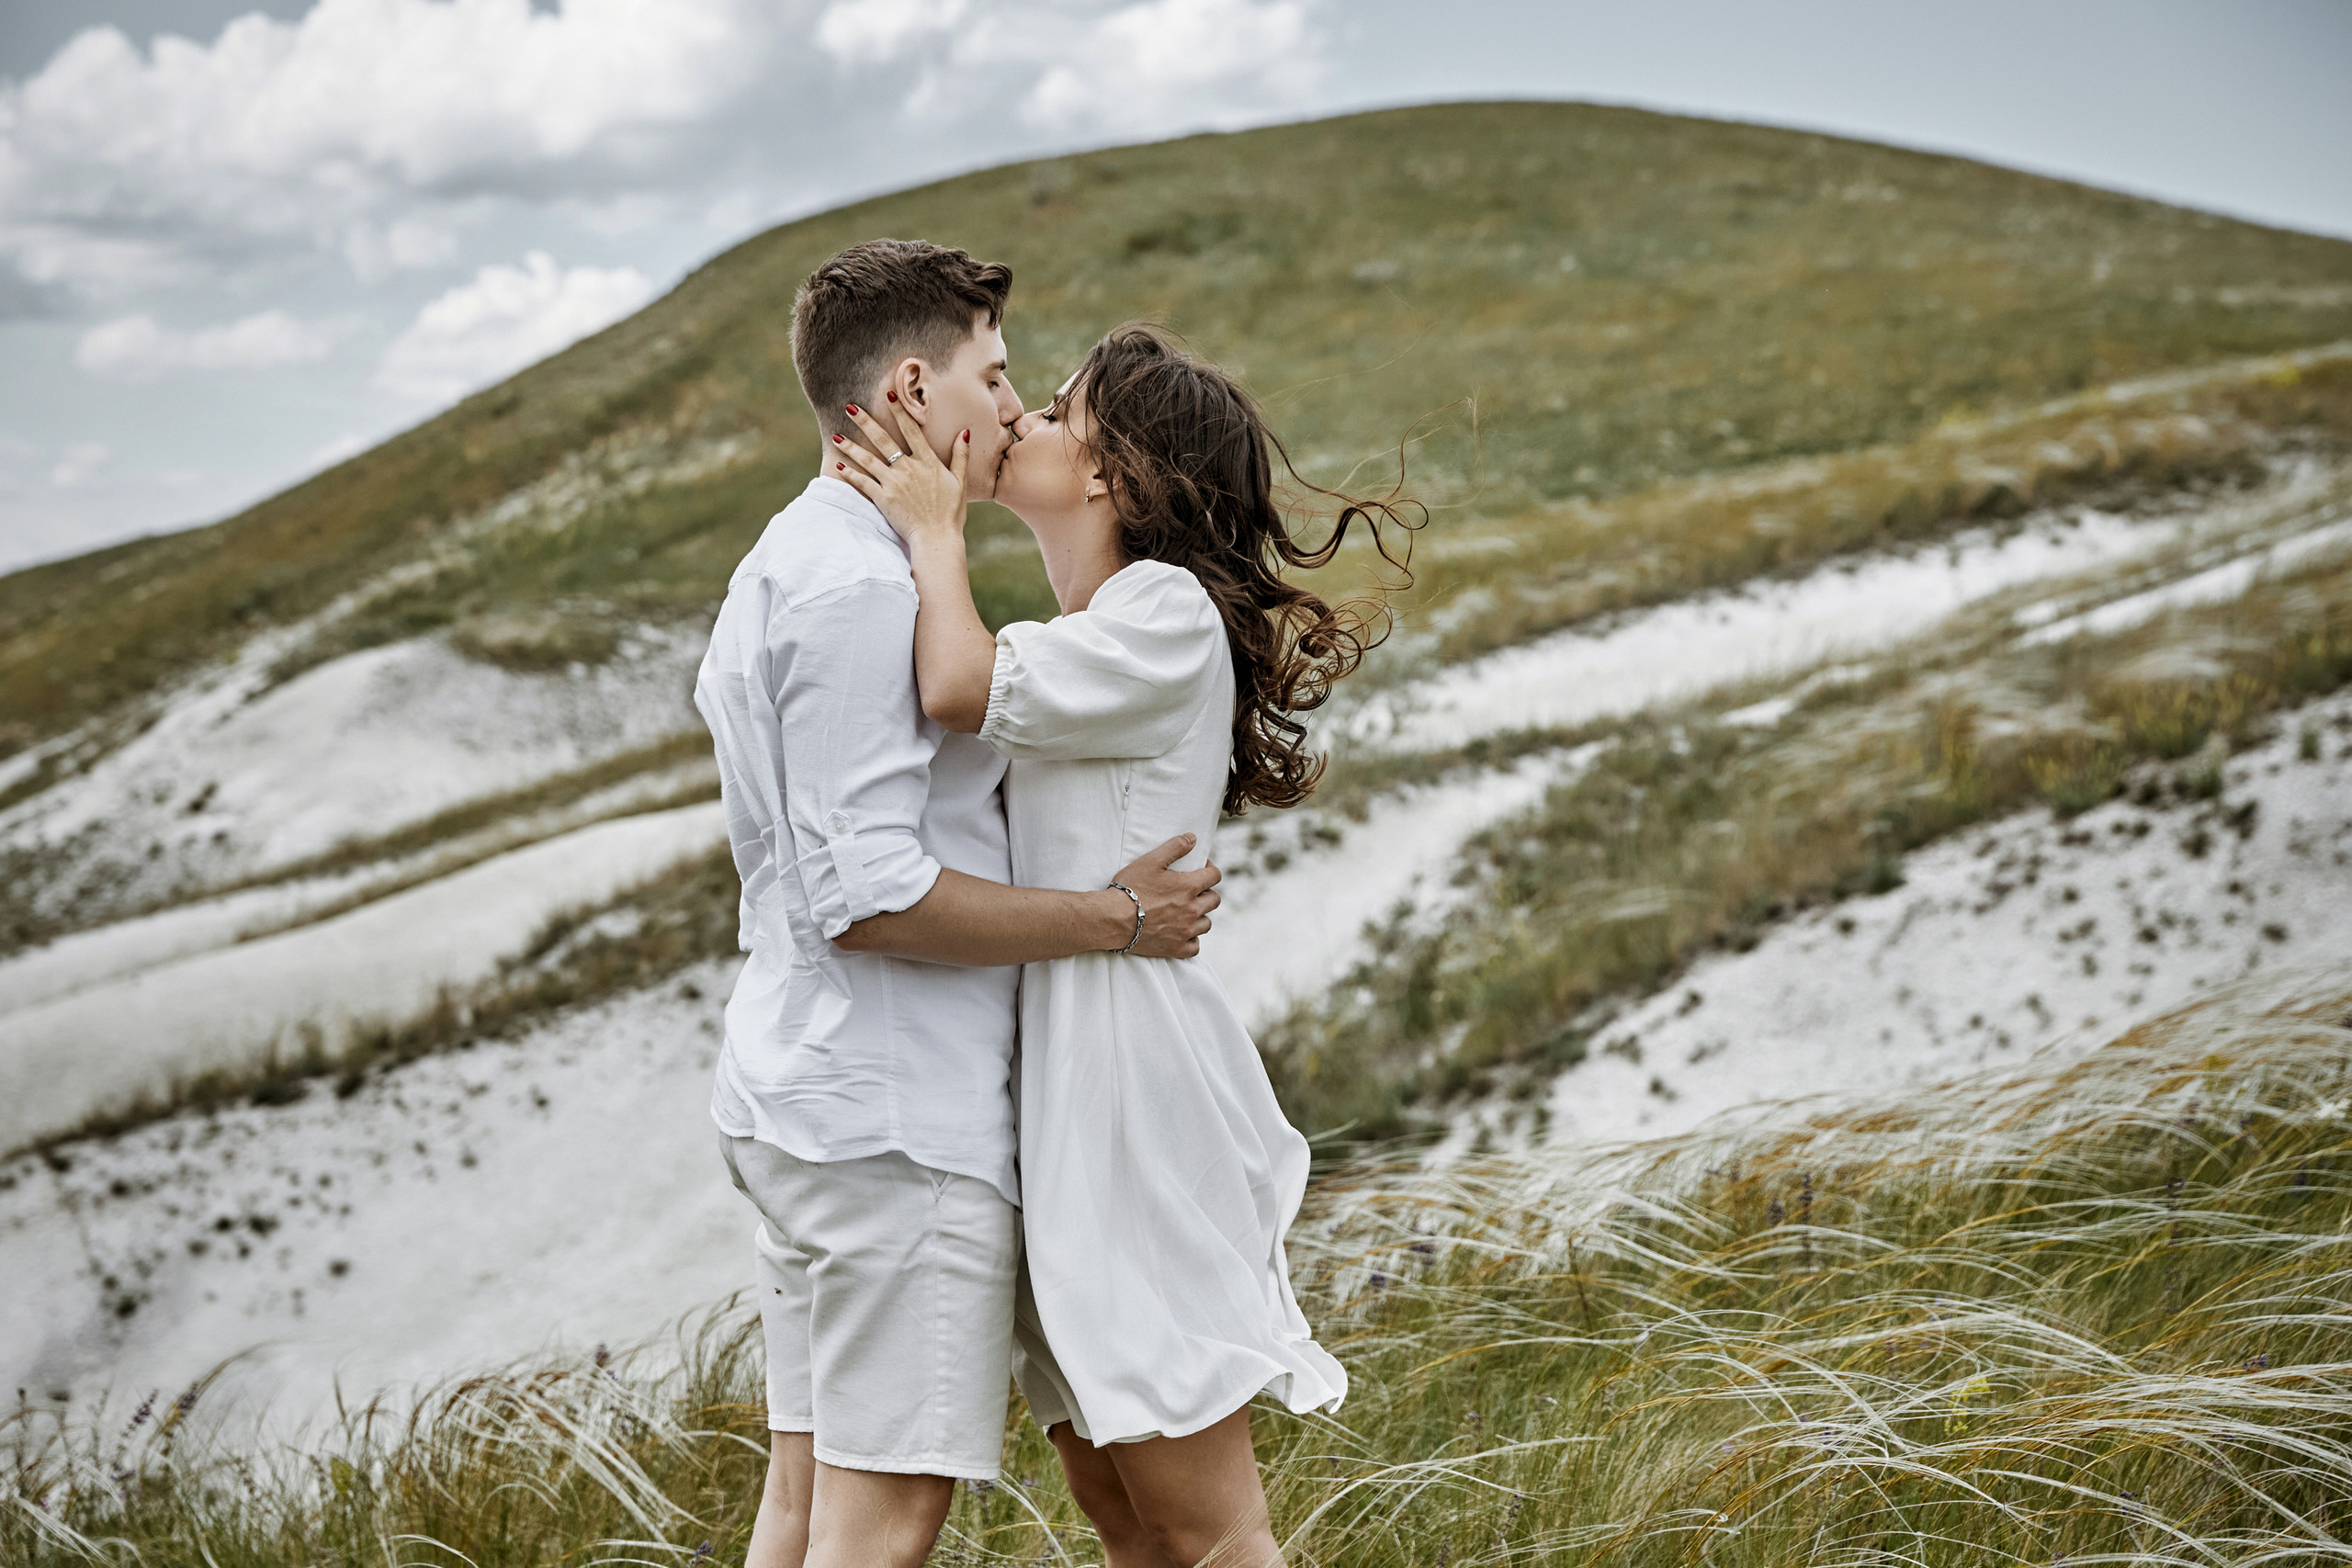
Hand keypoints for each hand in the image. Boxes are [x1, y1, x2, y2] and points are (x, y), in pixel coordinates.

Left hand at [833, 399, 968, 548]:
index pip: (911, 429)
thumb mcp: (960, 482)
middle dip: (865, 421)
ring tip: (836, 435)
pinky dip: (850, 474)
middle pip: (883, 439)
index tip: (889, 394)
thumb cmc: (950, 513)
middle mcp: (908, 468)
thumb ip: (961, 455)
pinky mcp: (883, 499)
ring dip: (850, 446)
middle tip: (850, 407)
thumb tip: (965, 432)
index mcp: (927, 462)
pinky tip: (839, 466)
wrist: (937, 538)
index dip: (899, 410)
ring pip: (868, 459)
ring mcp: (894, 483)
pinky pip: (863, 483)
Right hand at [1111, 834, 1221, 958]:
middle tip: (1191, 891)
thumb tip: (1193, 838)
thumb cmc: (1130, 888)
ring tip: (1186, 912)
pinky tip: (1182, 933)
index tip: (1199, 870)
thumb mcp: (1151, 861)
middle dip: (1206, 893)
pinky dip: (1191, 940)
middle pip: (1214, 900)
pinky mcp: (1175, 948)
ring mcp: (1185, 931)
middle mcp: (1192, 910)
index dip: (1209, 870)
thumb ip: (1175, 847)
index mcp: (1189, 887)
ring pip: (1206, 924)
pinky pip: (1195, 947)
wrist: (1112, 919)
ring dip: (1200, 916)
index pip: (1215, 876)